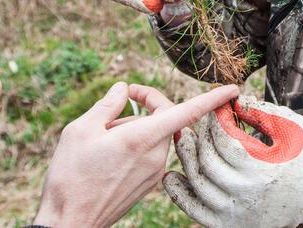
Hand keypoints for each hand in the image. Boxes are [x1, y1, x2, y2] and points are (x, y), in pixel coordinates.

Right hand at [33, 82, 238, 227]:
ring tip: (103, 135)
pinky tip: (109, 152)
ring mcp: (154, 172)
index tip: (233, 89)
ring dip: (137, 126)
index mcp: (142, 139)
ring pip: (156, 135)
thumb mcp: (80, 130)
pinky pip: (150, 153)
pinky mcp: (148, 183)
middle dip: (149, 103)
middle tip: (124, 96)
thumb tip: (123, 89)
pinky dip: (136, 144)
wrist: (69, 223)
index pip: (188, 112)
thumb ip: (107, 105)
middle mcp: (156, 155)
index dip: (212, 98)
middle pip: (166, 117)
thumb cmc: (70, 175)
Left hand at [164, 96, 302, 226]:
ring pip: (198, 184)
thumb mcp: (294, 129)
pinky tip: (173, 176)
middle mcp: (246, 195)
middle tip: (202, 120)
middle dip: (201, 135)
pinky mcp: (232, 226)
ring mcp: (238, 214)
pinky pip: (197, 212)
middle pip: (208, 161)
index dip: (218, 119)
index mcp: (263, 169)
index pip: (225, 140)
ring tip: (183, 139)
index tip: (218, 107)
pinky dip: (181, 194)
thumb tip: (234, 100)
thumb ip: (262, 113)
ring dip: (187, 159)